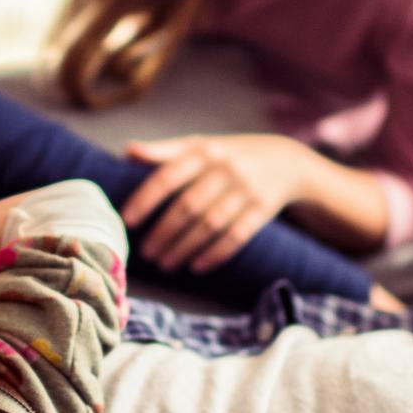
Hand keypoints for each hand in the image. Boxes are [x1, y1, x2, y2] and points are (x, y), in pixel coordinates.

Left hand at [122, 134, 314, 272]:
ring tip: (164, 263)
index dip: (145, 200)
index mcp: (204, 151)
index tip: (126, 221)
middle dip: (164, 232)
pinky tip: (196, 267)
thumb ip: (165, 151)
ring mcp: (246, 190)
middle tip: (145, 254)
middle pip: (188, 206)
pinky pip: (236, 236)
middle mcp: (225, 169)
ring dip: (184, 247)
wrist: (286, 160)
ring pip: (210, 224)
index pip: (168, 177)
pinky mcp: (262, 210)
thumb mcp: (201, 145)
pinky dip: (215, 254)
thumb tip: (128, 151)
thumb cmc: (229, 154)